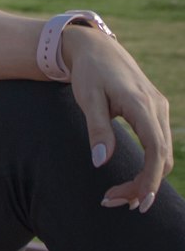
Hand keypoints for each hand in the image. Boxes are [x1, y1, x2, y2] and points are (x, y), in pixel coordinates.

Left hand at [65, 26, 173, 213]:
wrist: (96, 48)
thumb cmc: (88, 72)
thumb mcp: (87, 98)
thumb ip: (97, 129)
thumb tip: (100, 162)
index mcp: (141, 104)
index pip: (155, 151)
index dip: (148, 180)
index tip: (134, 202)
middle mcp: (157, 107)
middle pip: (162, 158)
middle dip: (142, 185)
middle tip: (113, 202)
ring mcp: (159, 109)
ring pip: (163, 154)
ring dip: (146, 178)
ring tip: (119, 196)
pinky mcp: (155, 112)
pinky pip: (159, 145)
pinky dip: (149, 166)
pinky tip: (132, 180)